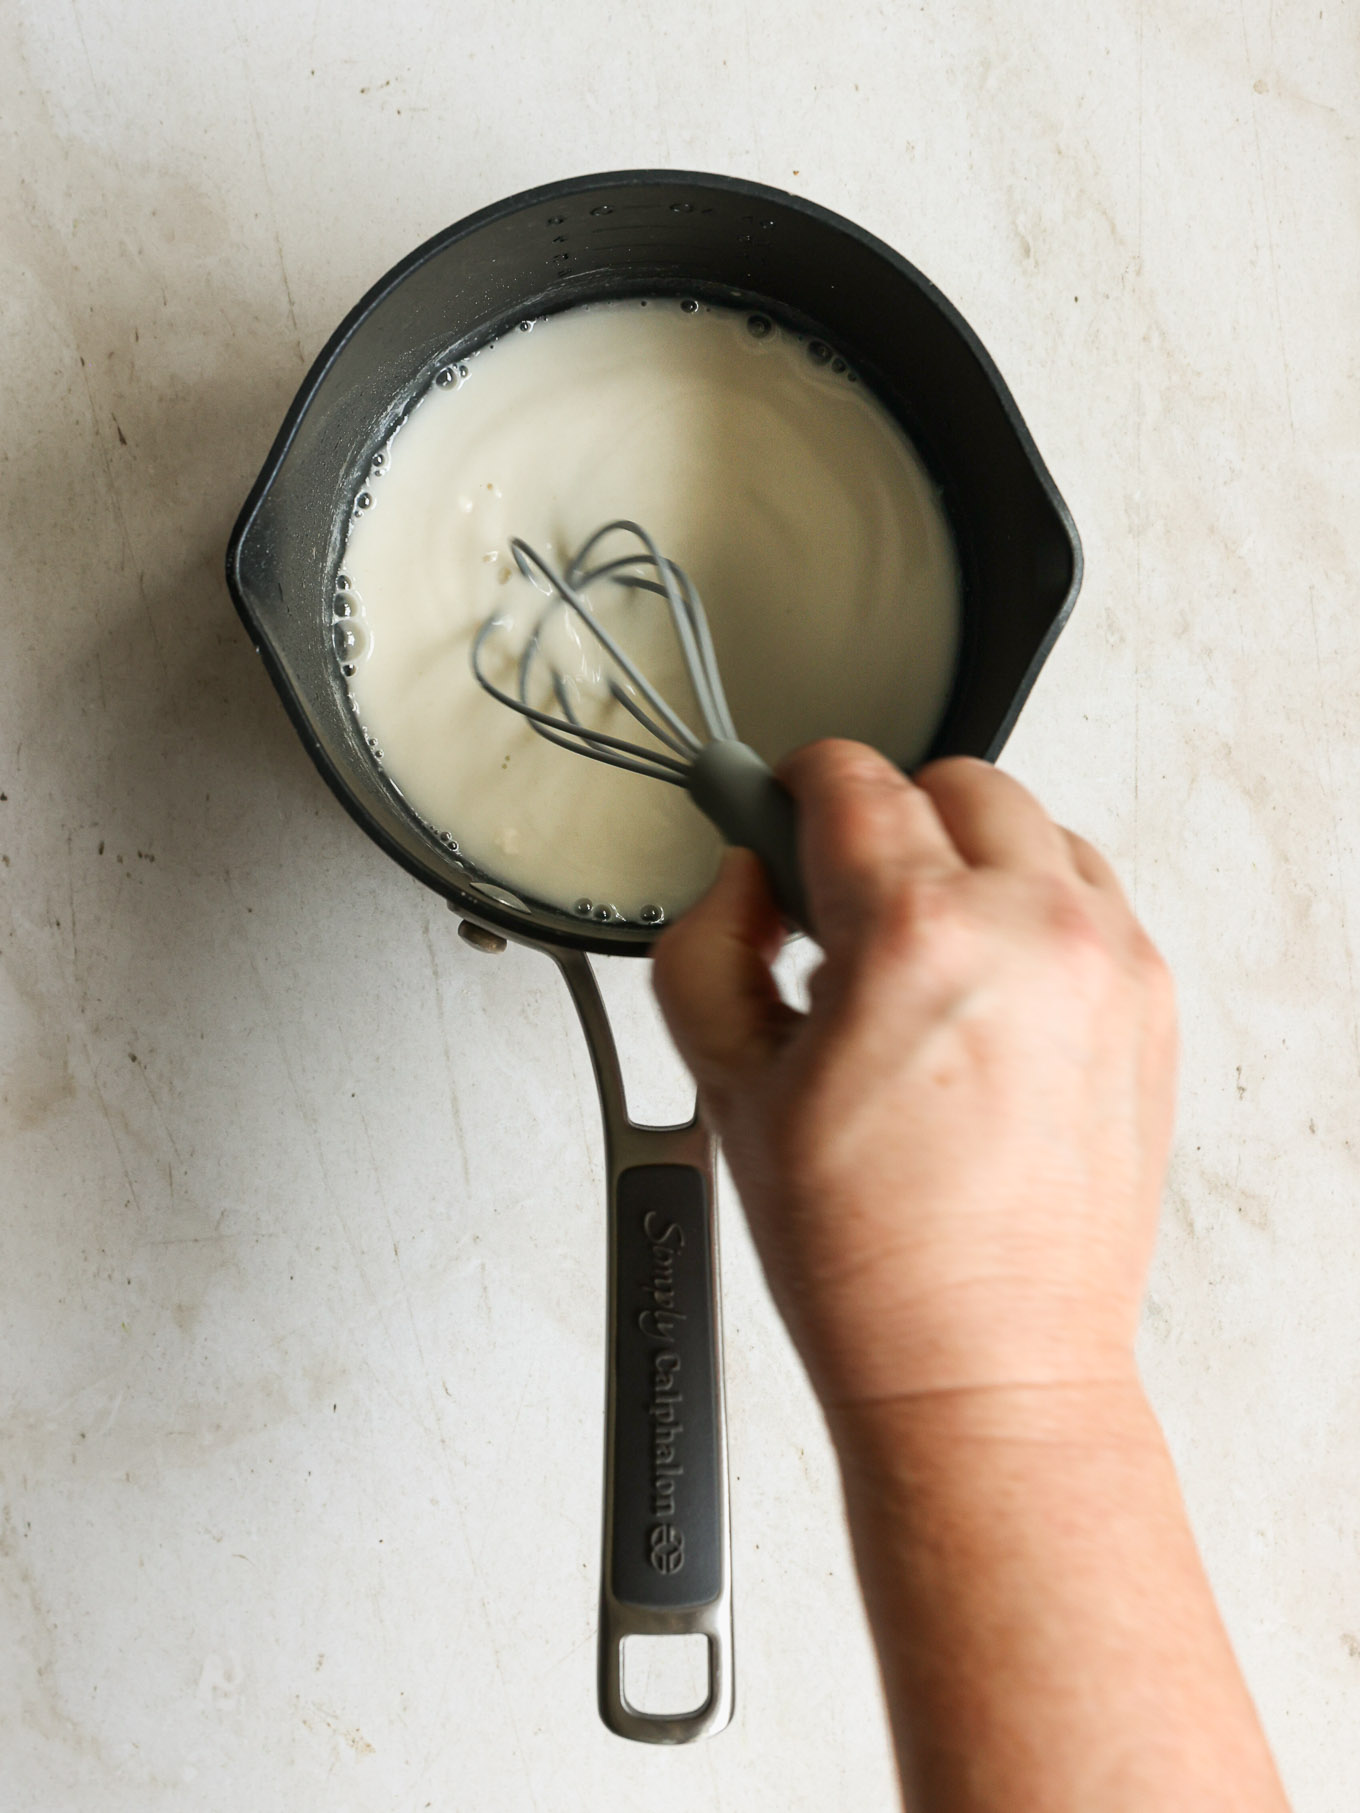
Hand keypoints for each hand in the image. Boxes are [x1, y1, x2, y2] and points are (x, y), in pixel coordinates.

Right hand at [653, 740, 1176, 1412]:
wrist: (984, 1367)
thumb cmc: (871, 1261)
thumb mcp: (730, 1087)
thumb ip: (706, 946)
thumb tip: (739, 883)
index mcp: (917, 935)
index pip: (850, 778)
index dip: (790, 785)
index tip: (778, 810)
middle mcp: (1032, 929)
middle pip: (954, 778)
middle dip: (884, 818)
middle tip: (839, 903)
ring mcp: (1108, 965)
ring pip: (1033, 829)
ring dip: (967, 859)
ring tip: (917, 958)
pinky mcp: (1150, 1007)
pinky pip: (1089, 898)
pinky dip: (1033, 911)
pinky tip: (982, 993)